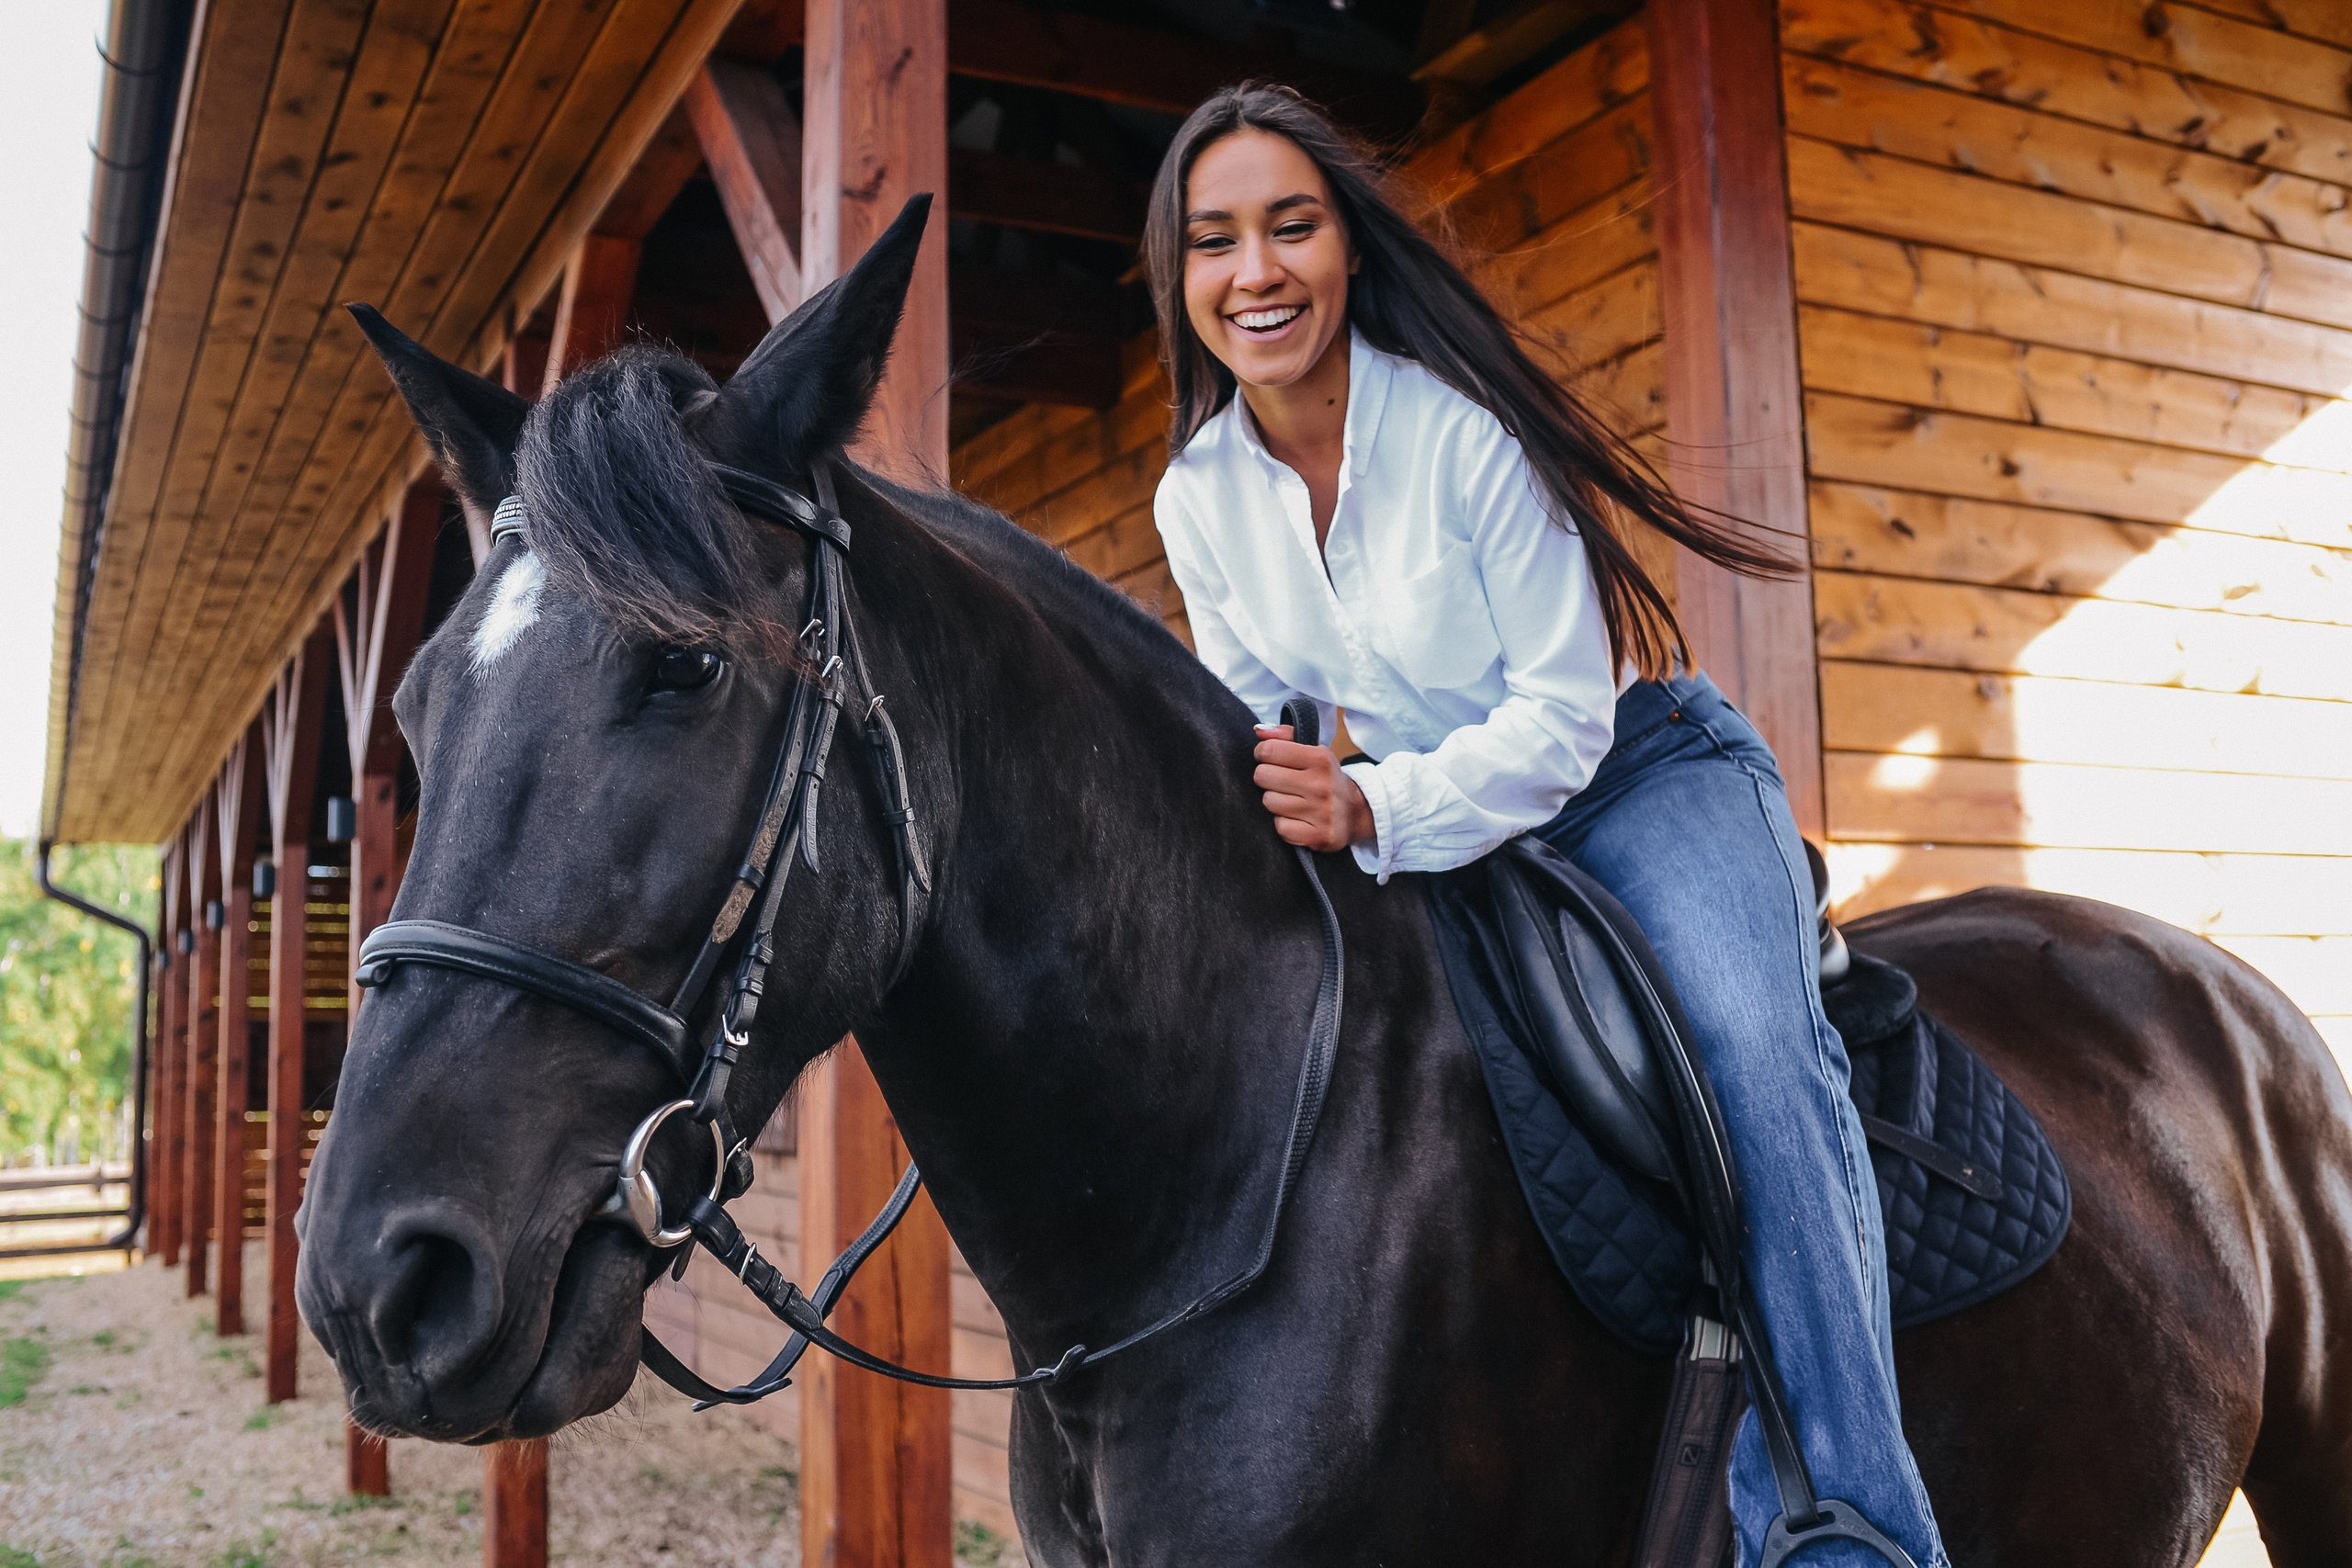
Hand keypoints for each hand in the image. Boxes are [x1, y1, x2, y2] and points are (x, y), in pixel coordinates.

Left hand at [1252, 725, 1376, 853]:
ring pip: (1269, 802)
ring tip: (1290, 800)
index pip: (1269, 750)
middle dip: (1267, 778)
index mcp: (1320, 758)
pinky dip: (1284, 824)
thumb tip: (1258, 731)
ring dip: (1275, 801)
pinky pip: (1280, 827)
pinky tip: (1296, 818)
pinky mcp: (1318, 836)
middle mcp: (1321, 785)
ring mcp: (1320, 813)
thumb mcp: (1314, 751)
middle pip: (1262, 776)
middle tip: (1280, 781)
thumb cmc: (1327, 779)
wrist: (1356, 812)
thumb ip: (1285, 736)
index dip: (1263, 754)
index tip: (1270, 759)